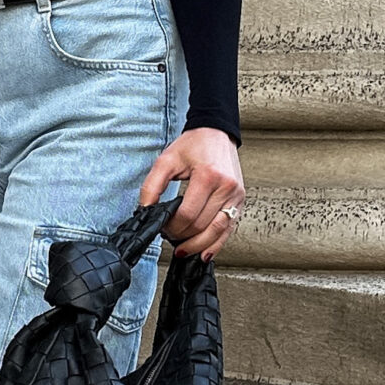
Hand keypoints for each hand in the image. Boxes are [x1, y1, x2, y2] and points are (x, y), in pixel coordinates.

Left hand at [140, 127, 245, 258]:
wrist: (216, 133)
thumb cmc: (193, 145)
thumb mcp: (166, 160)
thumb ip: (151, 186)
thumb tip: (144, 210)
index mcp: (208, 177)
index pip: (188, 215)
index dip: (172, 227)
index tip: (163, 227)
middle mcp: (226, 187)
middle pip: (202, 226)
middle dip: (183, 237)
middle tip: (169, 237)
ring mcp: (236, 196)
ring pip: (217, 232)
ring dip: (198, 245)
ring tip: (183, 250)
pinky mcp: (240, 201)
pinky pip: (228, 229)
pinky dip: (216, 244)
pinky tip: (203, 252)